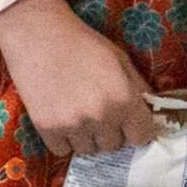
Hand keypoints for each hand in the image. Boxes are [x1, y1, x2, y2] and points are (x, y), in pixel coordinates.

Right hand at [0, 0, 155, 158]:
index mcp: (124, 99)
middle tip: (97, 110)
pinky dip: (63, 139)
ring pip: (89, 150)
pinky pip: (63, 151)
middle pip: (115, 146)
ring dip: (86, 137)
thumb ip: (138, 88)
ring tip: (77, 112)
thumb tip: (149, 112)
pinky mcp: (48, 130)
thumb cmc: (83, 43)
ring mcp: (74, 126)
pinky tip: (60, 117)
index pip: (142, 137)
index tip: (127, 122)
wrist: (37, 35)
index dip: (136, 129)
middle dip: (110, 132)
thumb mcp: (120, 59)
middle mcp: (102, 117)